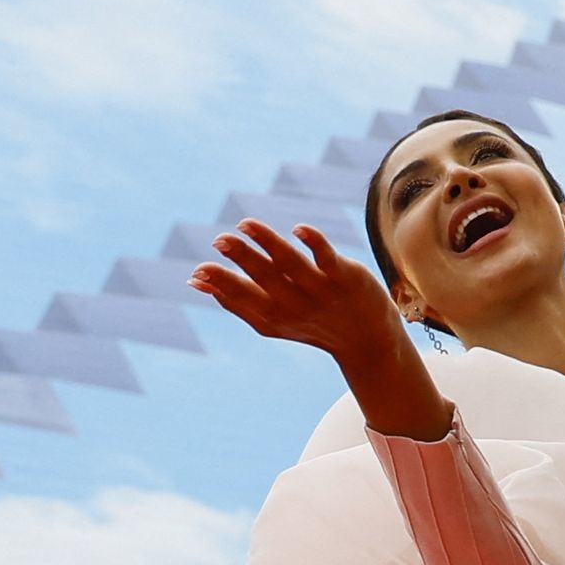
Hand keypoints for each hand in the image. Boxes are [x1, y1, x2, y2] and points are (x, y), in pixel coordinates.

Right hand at [187, 219, 402, 363]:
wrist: (368, 341)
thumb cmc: (310, 324)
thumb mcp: (270, 319)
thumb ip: (233, 300)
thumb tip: (195, 280)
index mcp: (272, 315)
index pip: (241, 297)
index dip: (220, 284)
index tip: (198, 272)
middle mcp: (294, 304)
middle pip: (264, 277)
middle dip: (242, 259)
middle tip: (220, 241)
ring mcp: (320, 289)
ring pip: (291, 263)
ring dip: (268, 242)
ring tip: (245, 224)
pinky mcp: (346, 276)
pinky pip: (327, 258)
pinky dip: (313, 243)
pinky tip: (298, 229)